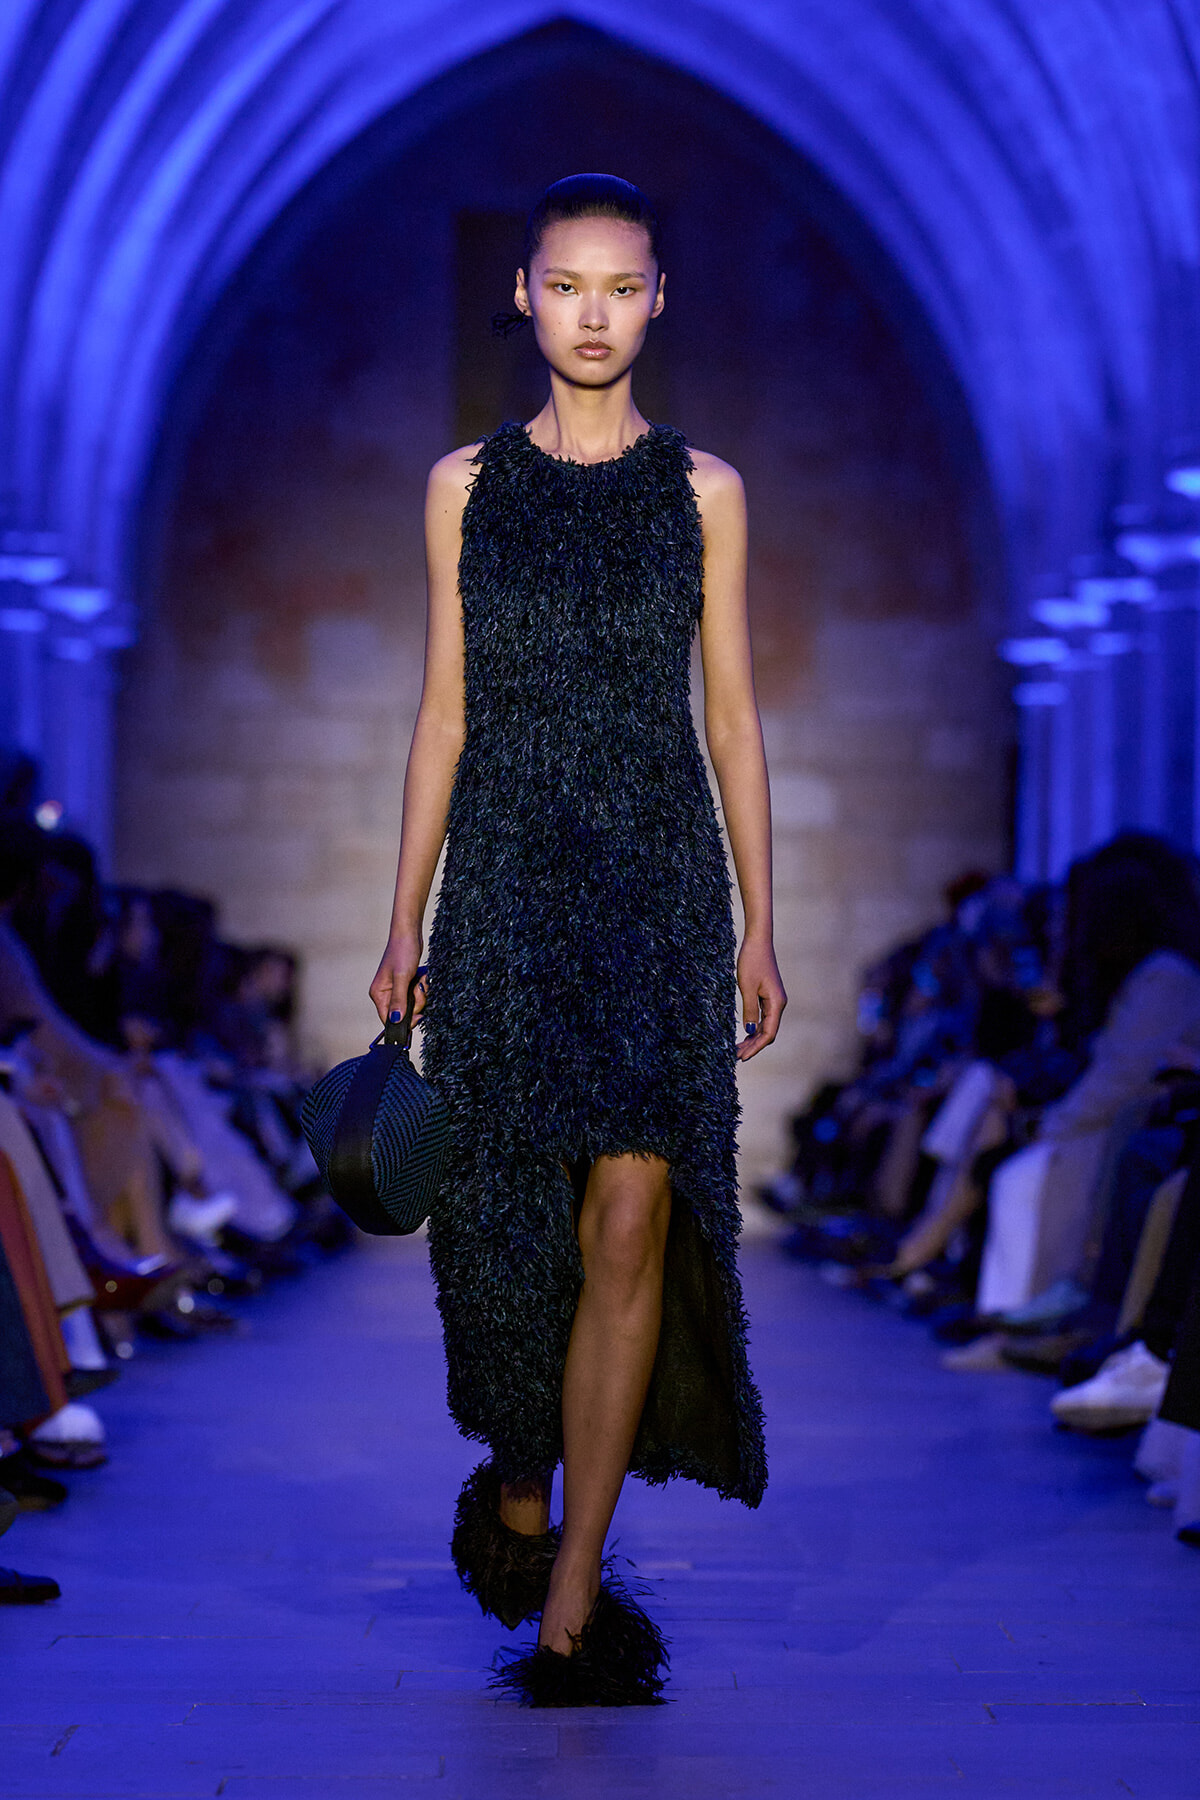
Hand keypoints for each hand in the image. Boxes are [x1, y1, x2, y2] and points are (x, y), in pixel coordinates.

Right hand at [369, 933, 426, 1025]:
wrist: (410, 933)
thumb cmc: (402, 950)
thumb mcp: (402, 977)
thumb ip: (399, 1000)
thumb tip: (395, 1020)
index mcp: (379, 994)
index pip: (388, 1019)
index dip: (404, 1020)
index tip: (418, 1015)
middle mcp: (386, 993)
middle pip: (404, 1013)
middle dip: (416, 1002)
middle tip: (417, 987)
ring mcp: (397, 989)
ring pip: (413, 1004)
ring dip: (421, 993)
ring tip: (420, 979)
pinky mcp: (406, 984)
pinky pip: (417, 994)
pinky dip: (423, 987)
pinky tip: (422, 977)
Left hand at [736, 937, 785, 1061]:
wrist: (758, 941)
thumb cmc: (752, 960)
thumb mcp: (747, 986)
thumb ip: (749, 1010)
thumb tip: (751, 1031)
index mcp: (776, 1003)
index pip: (768, 1033)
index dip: (756, 1047)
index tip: (742, 1057)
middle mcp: (778, 1004)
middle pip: (768, 1032)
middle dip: (753, 1046)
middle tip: (736, 1057)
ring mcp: (774, 1000)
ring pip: (765, 1026)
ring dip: (753, 1038)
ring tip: (737, 1049)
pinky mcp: (768, 995)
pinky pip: (763, 1017)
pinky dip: (754, 1027)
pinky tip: (745, 1034)